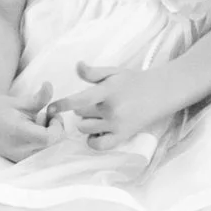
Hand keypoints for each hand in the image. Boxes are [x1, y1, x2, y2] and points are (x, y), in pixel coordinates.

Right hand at [0, 84, 57, 162]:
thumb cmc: (4, 108)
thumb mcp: (22, 101)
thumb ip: (39, 97)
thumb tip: (49, 84)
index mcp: (18, 132)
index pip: (48, 138)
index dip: (56, 126)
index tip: (52, 115)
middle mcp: (18, 150)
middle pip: (52, 146)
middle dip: (55, 131)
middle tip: (46, 118)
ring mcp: (18, 159)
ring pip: (48, 153)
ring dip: (49, 138)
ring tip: (38, 125)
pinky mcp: (20, 162)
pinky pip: (41, 156)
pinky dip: (43, 145)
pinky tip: (35, 135)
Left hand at [51, 62, 171, 150]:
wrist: (160, 93)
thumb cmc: (134, 81)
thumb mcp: (113, 72)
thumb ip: (93, 72)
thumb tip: (76, 65)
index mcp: (108, 91)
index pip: (80, 100)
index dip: (63, 104)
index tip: (50, 108)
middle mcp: (111, 110)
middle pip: (81, 114)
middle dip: (82, 108)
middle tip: (94, 102)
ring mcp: (117, 125)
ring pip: (86, 128)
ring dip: (86, 123)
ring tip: (97, 115)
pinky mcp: (122, 136)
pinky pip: (98, 144)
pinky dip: (93, 140)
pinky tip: (97, 132)